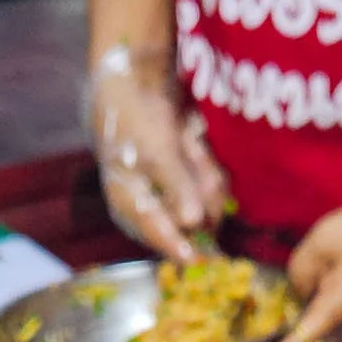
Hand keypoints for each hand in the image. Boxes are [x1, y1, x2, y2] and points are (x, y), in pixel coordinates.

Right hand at [92, 48, 227, 261]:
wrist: (134, 80)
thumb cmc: (135, 119)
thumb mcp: (157, 153)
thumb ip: (177, 188)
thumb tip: (193, 224)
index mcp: (132, 206)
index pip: (157, 235)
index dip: (178, 249)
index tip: (198, 262)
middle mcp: (152, 205)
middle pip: (191, 219)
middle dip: (199, 191)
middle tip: (190, 152)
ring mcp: (171, 190)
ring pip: (205, 198)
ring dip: (204, 172)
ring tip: (188, 139)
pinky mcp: (187, 175)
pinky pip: (209, 179)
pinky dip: (206, 163)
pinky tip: (193, 138)